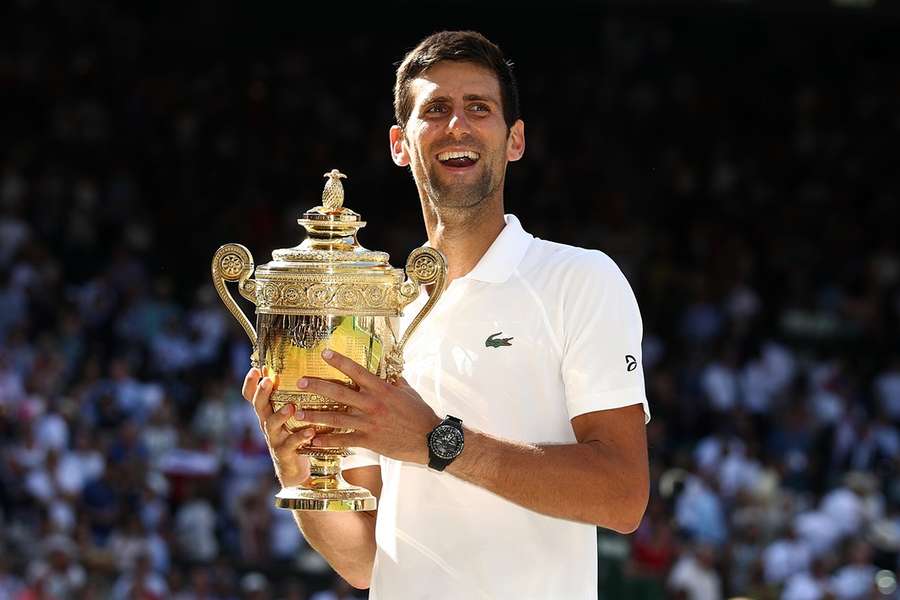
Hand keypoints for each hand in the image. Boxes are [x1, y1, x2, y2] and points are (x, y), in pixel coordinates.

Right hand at [242, 367, 316, 486]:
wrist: (294, 470)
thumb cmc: (294, 436)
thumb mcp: (290, 417)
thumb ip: (292, 398)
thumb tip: (305, 372)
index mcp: (268, 412)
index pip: (251, 396)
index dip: (250, 384)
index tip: (255, 369)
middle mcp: (267, 424)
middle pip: (259, 406)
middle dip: (262, 393)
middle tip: (267, 381)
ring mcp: (274, 438)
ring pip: (272, 425)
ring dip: (280, 414)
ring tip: (291, 407)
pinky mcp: (285, 453)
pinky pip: (291, 444)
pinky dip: (300, 437)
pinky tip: (310, 432)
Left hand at [300, 350, 440, 464]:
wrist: (430, 439)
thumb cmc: (420, 414)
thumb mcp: (408, 392)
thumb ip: (395, 382)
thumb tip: (389, 373)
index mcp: (381, 389)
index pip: (356, 371)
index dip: (339, 361)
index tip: (324, 353)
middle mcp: (372, 404)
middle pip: (339, 392)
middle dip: (318, 387)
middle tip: (300, 383)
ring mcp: (369, 423)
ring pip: (336, 418)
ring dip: (315, 415)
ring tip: (297, 414)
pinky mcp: (369, 441)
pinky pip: (344, 441)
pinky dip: (328, 441)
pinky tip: (313, 441)